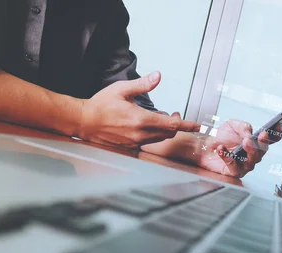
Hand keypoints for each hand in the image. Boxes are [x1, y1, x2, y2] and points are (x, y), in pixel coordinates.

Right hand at [77, 71, 199, 148]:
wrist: (84, 121)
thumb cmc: (101, 104)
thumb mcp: (122, 89)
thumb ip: (143, 84)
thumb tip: (158, 76)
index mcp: (141, 119)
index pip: (172, 125)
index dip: (187, 125)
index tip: (197, 125)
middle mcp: (140, 134)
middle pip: (168, 133)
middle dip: (176, 124)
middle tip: (174, 114)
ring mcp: (135, 143)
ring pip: (159, 139)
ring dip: (164, 129)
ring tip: (158, 117)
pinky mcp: (130, 148)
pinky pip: (148, 142)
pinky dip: (152, 134)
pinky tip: (146, 126)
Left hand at [198, 119, 281, 177]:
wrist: (205, 146)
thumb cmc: (221, 137)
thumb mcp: (232, 125)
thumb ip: (242, 127)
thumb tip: (250, 133)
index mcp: (255, 141)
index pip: (271, 139)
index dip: (276, 134)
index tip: (277, 127)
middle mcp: (253, 154)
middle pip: (263, 151)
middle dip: (262, 143)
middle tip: (259, 136)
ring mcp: (245, 164)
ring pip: (252, 162)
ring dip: (250, 151)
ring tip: (244, 142)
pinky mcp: (234, 172)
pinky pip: (234, 166)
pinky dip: (227, 156)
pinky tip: (221, 148)